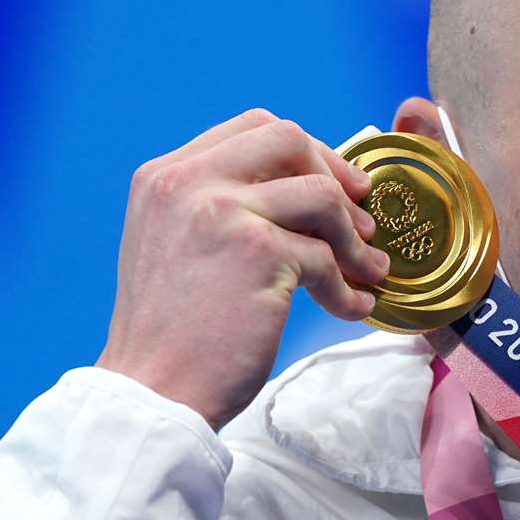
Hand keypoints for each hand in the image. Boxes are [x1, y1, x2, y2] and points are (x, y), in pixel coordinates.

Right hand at [96, 109, 389, 428]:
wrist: (153, 390)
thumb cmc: (174, 331)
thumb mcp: (178, 244)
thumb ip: (223, 206)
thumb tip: (306, 188)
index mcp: (166, 175)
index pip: (252, 128)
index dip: (306, 151)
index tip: (335, 184)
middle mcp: (188, 182)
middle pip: (288, 140)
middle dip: (336, 175)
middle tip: (362, 221)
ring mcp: (223, 212)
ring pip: (321, 194)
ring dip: (354, 238)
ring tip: (367, 272)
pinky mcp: (258, 252)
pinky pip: (327, 257)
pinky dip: (348, 287)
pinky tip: (352, 308)